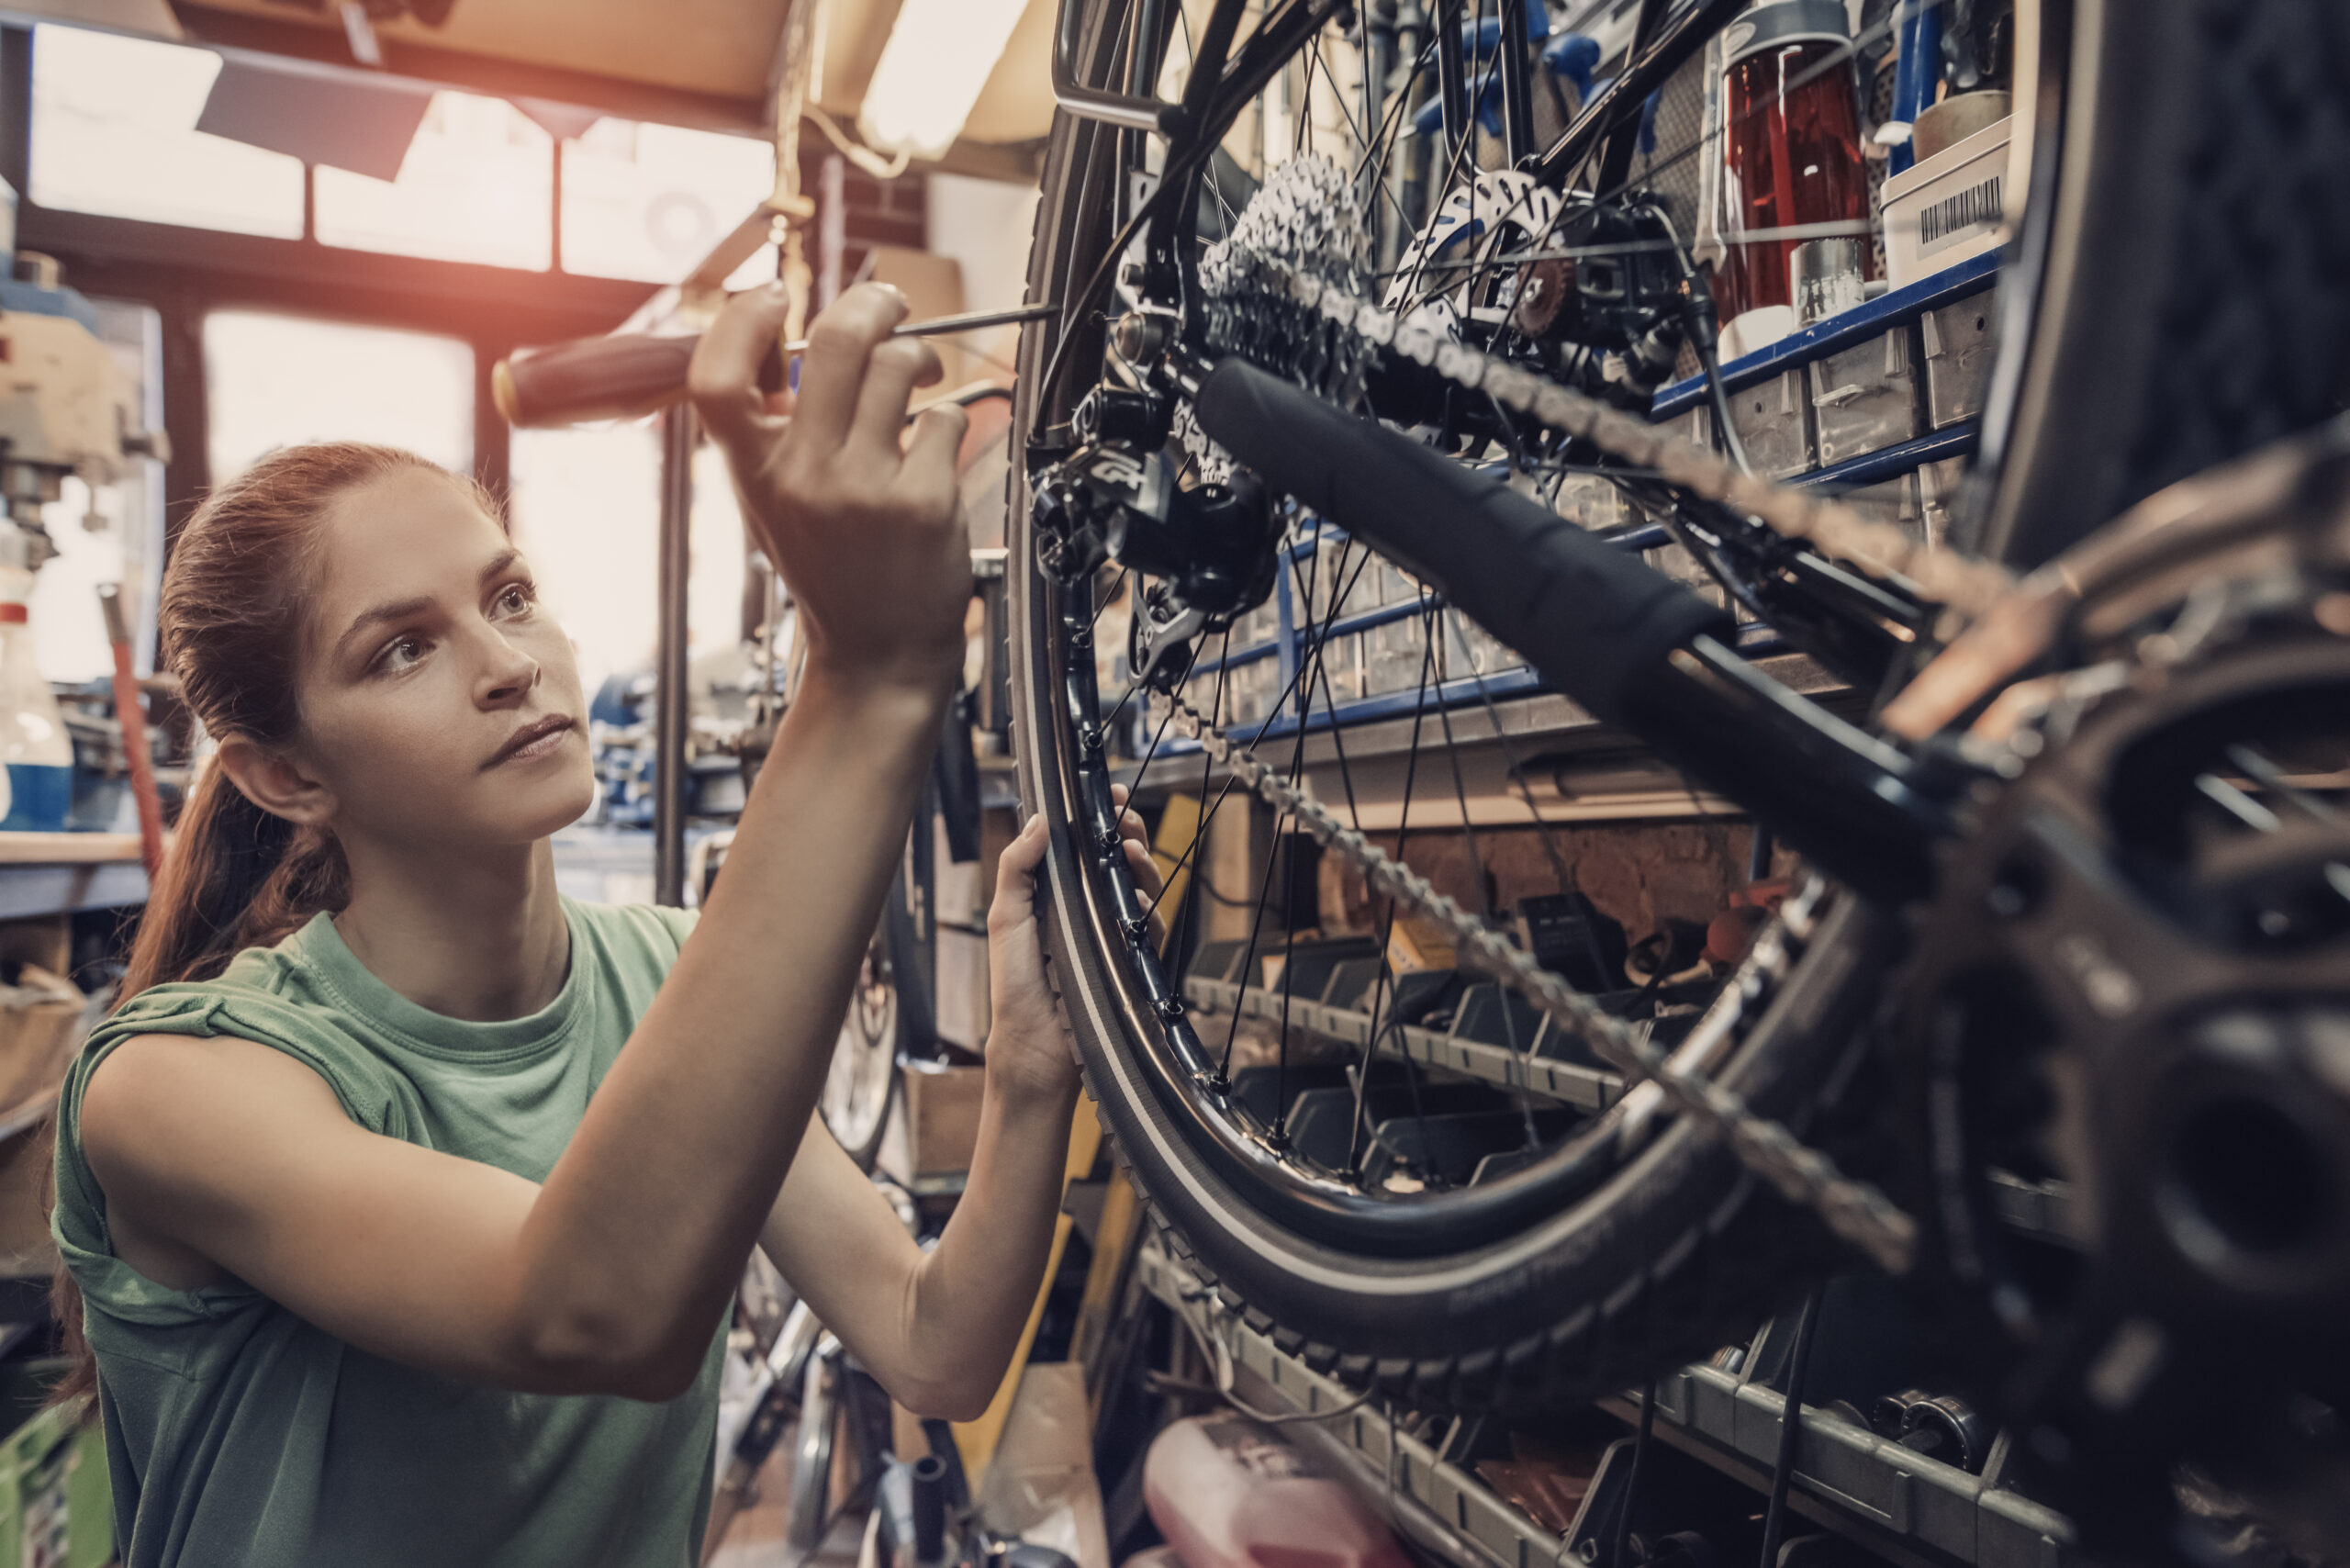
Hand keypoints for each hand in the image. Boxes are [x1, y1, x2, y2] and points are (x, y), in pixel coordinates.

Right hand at [689, 282, 969, 694]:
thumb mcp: (773, 501)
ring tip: (921, 375)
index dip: (739, 321)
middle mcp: (803, 477)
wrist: (879, 653)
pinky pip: (946, 418)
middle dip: (872, 304)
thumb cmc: (832, 569)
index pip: (716, 379)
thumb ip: (773, 428)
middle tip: (889, 305)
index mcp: (754, 472)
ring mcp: (864, 487)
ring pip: (899, 367)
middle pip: (832, 342)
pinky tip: (935, 449)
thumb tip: (789, 333)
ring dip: (919, 358)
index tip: (773, 296)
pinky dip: (949, 421)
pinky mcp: (922, 500)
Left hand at [985, 788, 1163, 1099]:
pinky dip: (1149, 910)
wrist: (1035, 1045)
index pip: (1082, 848)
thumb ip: (1018, 868)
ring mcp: (1109, 935)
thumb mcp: (1006, 918)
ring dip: (1141, 864)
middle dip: (1126, 833)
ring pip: (1140, 887)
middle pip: (1117, 861)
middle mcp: (1084, 911)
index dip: (1097, 820)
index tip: (1107, 797)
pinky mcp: (1129, 960)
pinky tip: (1139, 901)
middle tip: (1126, 820)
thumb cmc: (1014, 987)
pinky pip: (1151, 928)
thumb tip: (1039, 820)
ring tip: (1131, 853)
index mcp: (1053, 896)